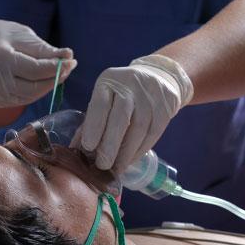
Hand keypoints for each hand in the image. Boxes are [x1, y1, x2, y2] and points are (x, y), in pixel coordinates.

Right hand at [0, 18, 76, 107]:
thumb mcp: (20, 35)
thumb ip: (43, 49)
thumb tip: (67, 57)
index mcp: (0, 59)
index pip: (36, 71)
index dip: (56, 68)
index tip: (71, 61)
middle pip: (34, 88)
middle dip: (54, 80)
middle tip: (67, 68)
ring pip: (28, 98)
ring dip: (46, 88)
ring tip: (55, 74)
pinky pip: (19, 101)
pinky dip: (32, 92)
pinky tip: (38, 82)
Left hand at [77, 54, 192, 171]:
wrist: (158, 76)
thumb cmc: (123, 93)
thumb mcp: (105, 97)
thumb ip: (92, 121)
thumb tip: (78, 150)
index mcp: (109, 82)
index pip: (101, 104)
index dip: (94, 126)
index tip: (88, 147)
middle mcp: (130, 86)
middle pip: (121, 117)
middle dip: (110, 144)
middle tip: (102, 165)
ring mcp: (151, 96)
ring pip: (139, 128)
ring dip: (126, 152)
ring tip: (116, 168)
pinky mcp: (165, 108)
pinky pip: (152, 134)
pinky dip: (140, 150)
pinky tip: (130, 160)